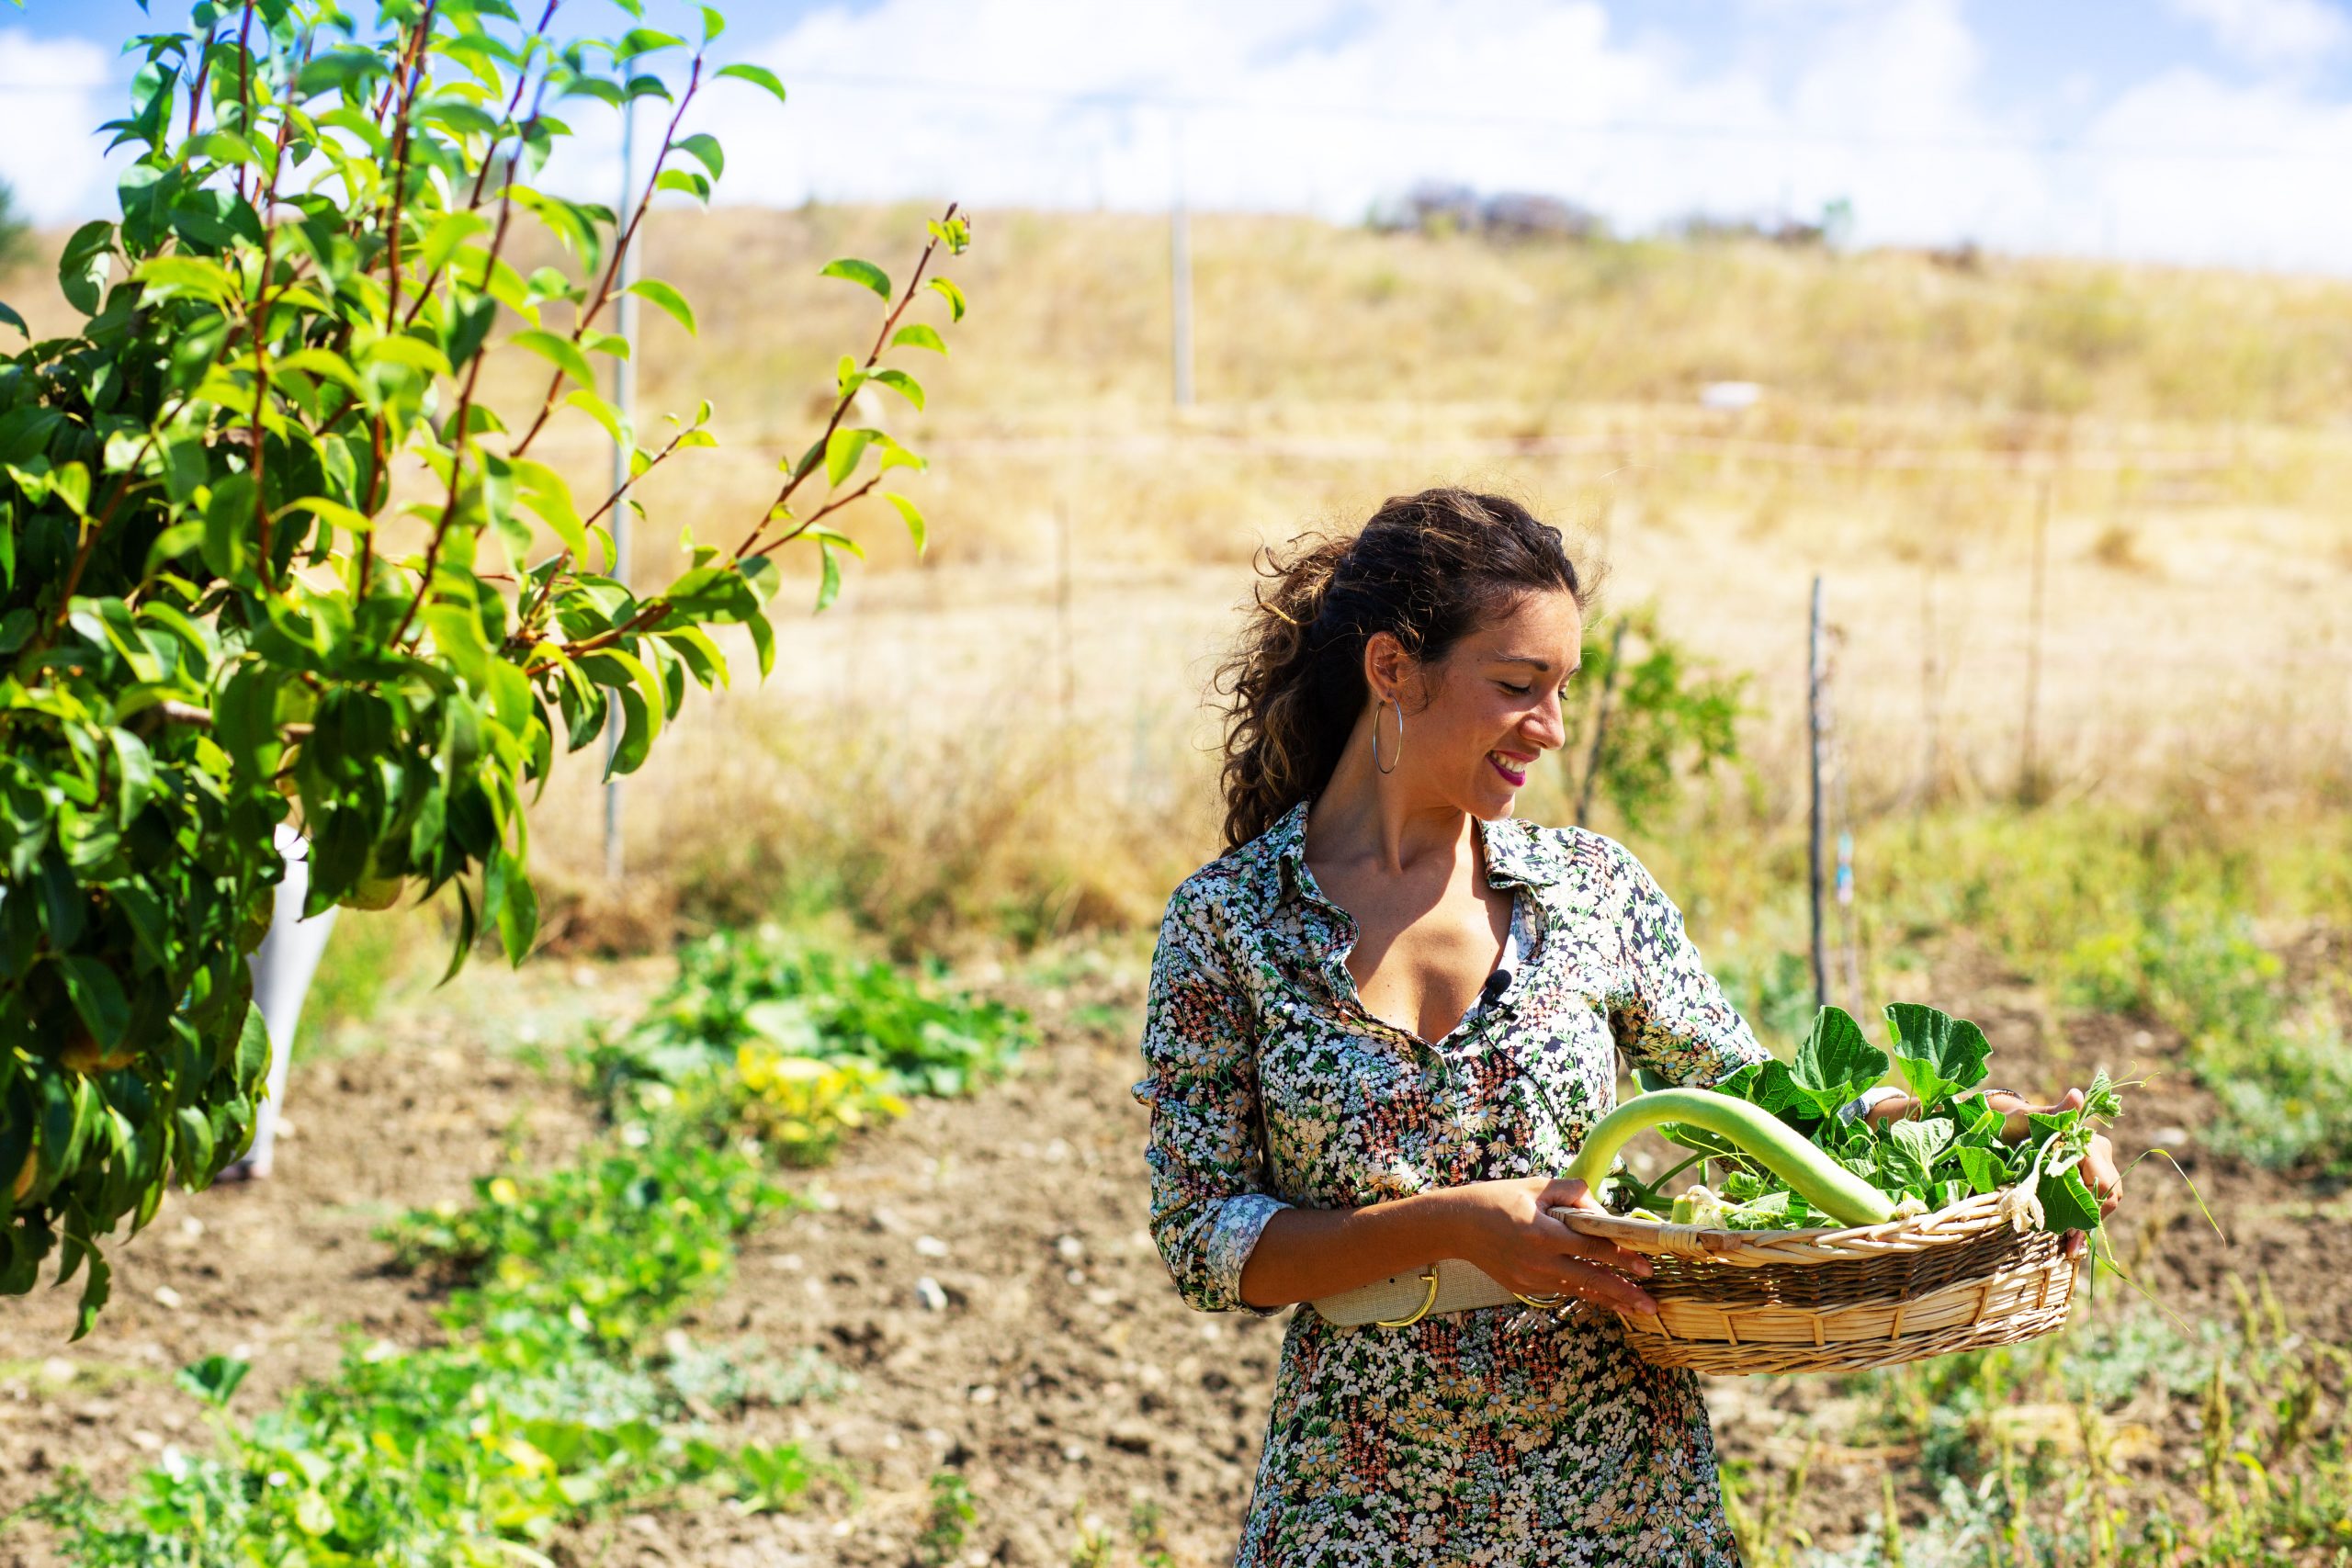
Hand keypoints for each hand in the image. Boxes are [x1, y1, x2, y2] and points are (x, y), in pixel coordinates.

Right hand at [1433, 1176, 1659, 1316]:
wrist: (1456, 1226)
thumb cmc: (1496, 1199)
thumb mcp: (1535, 1186)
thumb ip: (1572, 1192)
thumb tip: (1601, 1209)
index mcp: (1543, 1233)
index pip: (1592, 1247)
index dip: (1621, 1257)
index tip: (1646, 1266)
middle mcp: (1539, 1261)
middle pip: (1591, 1279)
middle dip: (1624, 1293)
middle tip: (1651, 1305)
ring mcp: (1531, 1279)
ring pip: (1579, 1290)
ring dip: (1610, 1300)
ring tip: (1636, 1310)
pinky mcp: (1524, 1287)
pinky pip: (1562, 1289)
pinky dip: (1585, 1293)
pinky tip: (1606, 1299)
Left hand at [1985, 1086, 2122, 1256]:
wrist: (2006, 1127)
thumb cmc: (2015, 1122)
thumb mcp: (2028, 1119)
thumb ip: (2053, 1113)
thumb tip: (2076, 1095)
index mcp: (2090, 1143)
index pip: (2105, 1184)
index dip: (2091, 1208)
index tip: (2069, 1227)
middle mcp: (2099, 1156)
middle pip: (2108, 1197)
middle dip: (2089, 1221)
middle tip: (2067, 1244)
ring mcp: (2093, 1169)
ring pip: (2101, 1204)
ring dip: (2085, 1225)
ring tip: (2067, 1247)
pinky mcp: (2083, 1181)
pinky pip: (2090, 1205)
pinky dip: (2080, 1224)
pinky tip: (2069, 1244)